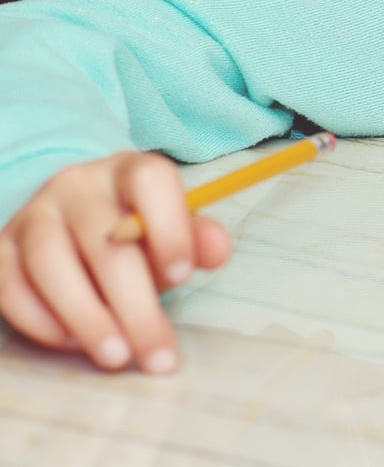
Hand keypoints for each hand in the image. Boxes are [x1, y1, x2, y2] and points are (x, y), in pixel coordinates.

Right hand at [0, 152, 232, 371]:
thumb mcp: (171, 230)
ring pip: (51, 263)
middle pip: (104, 240)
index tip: (183, 277)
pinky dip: (42, 321)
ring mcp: (34, 215)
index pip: (150, 180)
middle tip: (156, 354)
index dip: (169, 227)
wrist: (70, 225)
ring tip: (117, 357)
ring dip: (86, 317)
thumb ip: (196, 240)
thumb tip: (217, 250)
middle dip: (135, 305)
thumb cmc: (134, 233)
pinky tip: (72, 345)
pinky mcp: (0, 249)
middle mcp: (77, 185)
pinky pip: (11, 287)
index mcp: (129, 170)